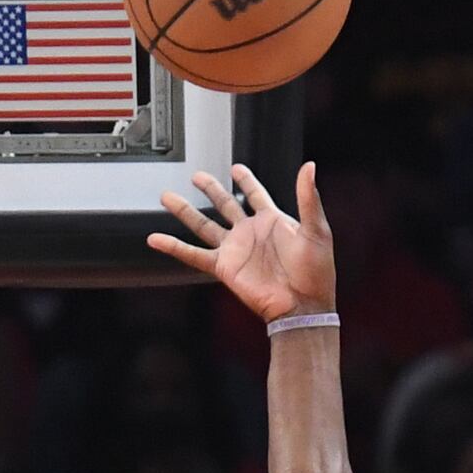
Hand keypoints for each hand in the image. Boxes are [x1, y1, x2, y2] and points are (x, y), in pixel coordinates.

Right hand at [150, 163, 339, 322]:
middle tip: (196, 176)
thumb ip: (308, 197)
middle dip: (211, 189)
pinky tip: (156, 238)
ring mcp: (234, 249)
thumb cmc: (316, 272)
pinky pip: (193, 254)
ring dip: (185, 211)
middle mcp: (250, 233)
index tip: (236, 169)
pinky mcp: (223, 267)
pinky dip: (174, 247)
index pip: (256, 194)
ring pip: (203, 225)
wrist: (302, 305)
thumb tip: (309, 167)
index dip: (246, 181)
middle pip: (225, 204)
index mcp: (273, 220)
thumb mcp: (316, 229)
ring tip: (168, 198)